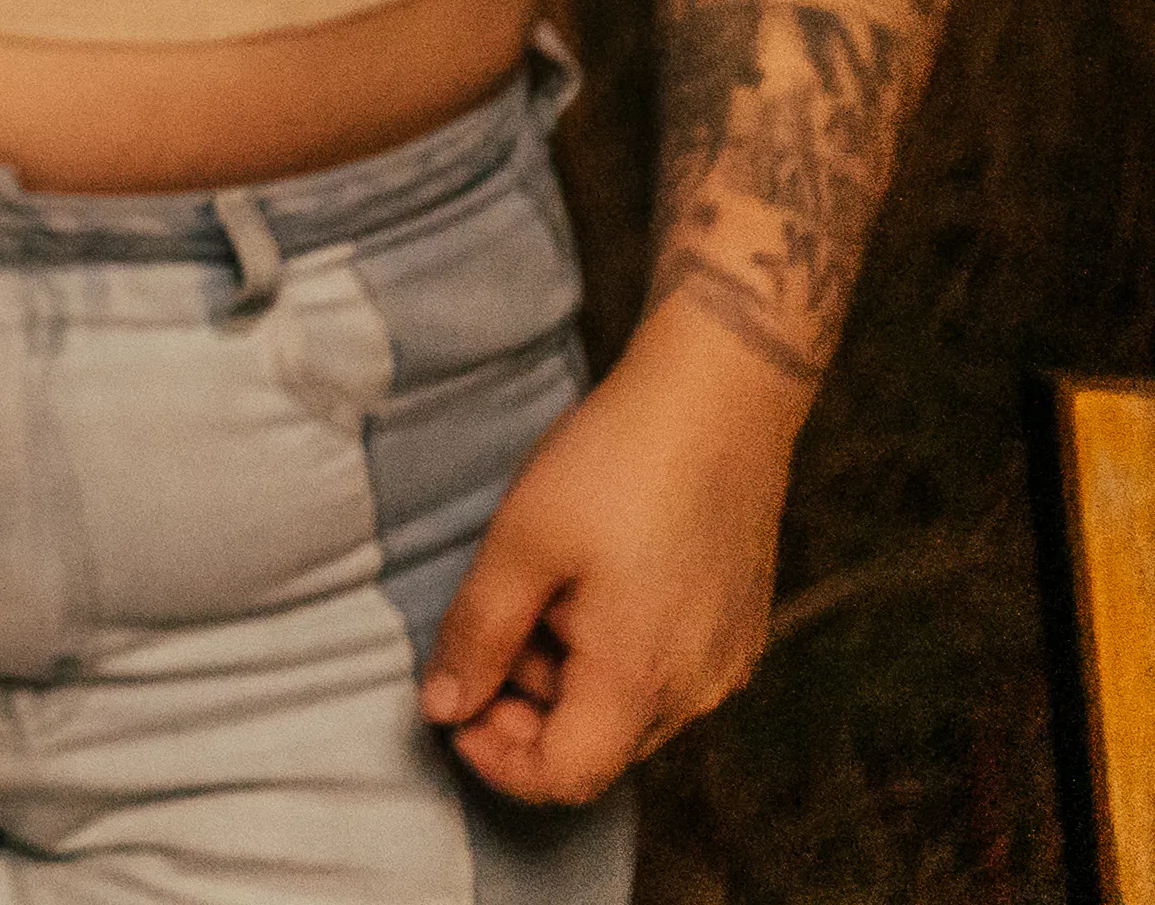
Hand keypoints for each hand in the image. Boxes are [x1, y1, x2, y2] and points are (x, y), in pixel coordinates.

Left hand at [419, 308, 805, 806]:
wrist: (715, 402)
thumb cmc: (613, 466)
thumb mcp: (519, 547)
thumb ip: (476, 637)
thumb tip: (441, 708)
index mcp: (642, 679)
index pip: (567, 777)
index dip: (498, 760)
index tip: (453, 709)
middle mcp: (699, 690)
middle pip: (596, 746)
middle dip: (525, 708)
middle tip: (490, 625)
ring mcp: (727, 662)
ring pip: (628, 709)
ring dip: (566, 674)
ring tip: (540, 586)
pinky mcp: (738, 631)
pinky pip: (664, 673)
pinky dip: (611, 651)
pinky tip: (588, 581)